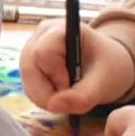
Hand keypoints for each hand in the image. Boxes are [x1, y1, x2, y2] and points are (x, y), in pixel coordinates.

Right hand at [20, 19, 134, 112]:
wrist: (107, 66)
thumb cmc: (107, 67)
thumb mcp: (103, 83)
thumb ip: (82, 96)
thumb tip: (53, 106)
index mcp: (60, 29)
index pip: (43, 53)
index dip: (56, 75)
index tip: (74, 85)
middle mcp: (40, 36)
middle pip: (30, 68)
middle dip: (49, 92)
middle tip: (71, 99)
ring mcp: (30, 50)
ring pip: (27, 81)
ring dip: (46, 98)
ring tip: (70, 97)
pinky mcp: (28, 66)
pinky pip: (28, 88)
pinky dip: (43, 99)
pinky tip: (61, 95)